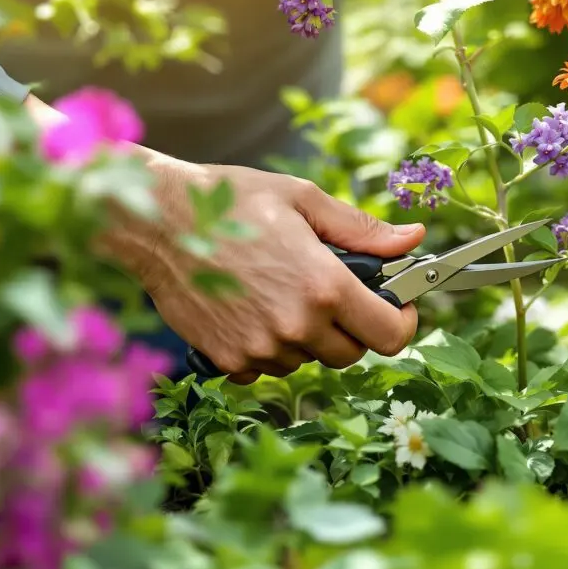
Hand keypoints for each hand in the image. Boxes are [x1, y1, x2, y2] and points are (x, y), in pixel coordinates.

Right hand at [105, 154, 424, 384]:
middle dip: (352, 326)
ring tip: (282, 292)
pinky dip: (270, 347)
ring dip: (308, 336)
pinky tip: (253, 309)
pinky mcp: (228, 361)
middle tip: (332, 292)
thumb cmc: (230, 202)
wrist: (154, 222)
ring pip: (309, 360)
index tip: (397, 306)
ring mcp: (260, 348)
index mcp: (325, 286)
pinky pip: (268, 368)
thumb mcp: (304, 200)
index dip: (403, 322)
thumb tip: (413, 239)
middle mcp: (297, 325)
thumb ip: (363, 230)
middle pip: (352, 352)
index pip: (390, 335)